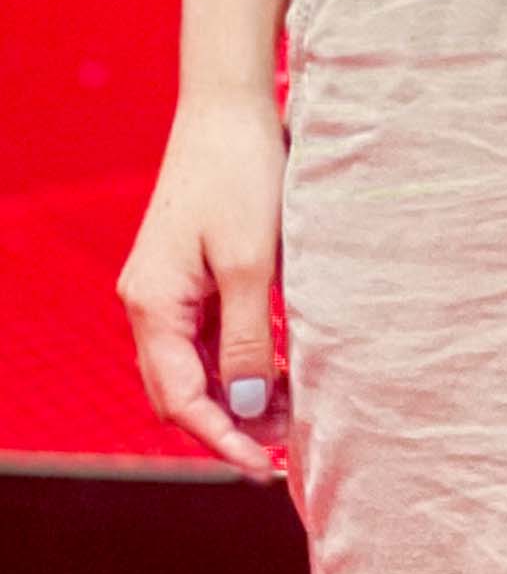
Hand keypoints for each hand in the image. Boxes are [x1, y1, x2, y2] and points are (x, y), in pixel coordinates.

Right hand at [118, 92, 287, 478]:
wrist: (228, 104)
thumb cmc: (240, 172)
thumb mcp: (251, 261)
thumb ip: (245, 339)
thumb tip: (243, 409)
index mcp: (153, 305)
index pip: (179, 399)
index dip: (221, 440)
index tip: (263, 469)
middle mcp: (149, 302)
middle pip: (180, 389)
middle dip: (229, 424)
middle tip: (284, 446)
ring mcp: (166, 287)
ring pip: (195, 364)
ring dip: (236, 393)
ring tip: (290, 412)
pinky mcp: (189, 270)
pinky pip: (206, 334)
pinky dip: (238, 358)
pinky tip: (276, 367)